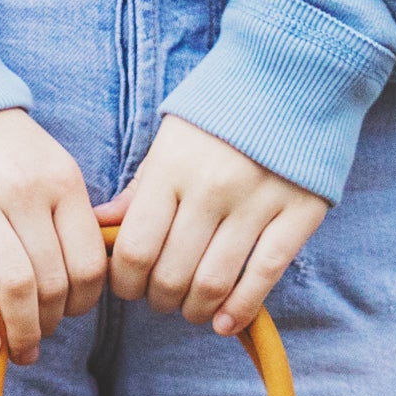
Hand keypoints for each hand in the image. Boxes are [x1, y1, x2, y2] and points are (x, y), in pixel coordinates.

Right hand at [0, 109, 104, 362]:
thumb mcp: (48, 165)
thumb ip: (69, 214)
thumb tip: (86, 282)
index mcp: (61, 180)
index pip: (88, 264)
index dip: (83, 303)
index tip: (68, 315)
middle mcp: (23, 190)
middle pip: (53, 281)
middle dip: (49, 324)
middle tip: (37, 339)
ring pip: (15, 285)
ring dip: (20, 330)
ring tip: (15, 346)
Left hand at [102, 114, 328, 335]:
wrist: (296, 73)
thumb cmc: (223, 112)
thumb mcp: (170, 141)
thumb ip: (138, 190)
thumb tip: (97, 228)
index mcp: (171, 169)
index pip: (134, 251)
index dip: (124, 283)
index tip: (129, 287)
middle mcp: (211, 188)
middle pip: (171, 275)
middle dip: (158, 300)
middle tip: (161, 299)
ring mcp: (257, 201)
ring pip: (214, 282)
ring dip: (196, 310)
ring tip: (192, 309)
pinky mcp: (299, 212)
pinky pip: (264, 275)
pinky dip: (242, 308)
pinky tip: (227, 322)